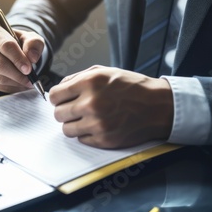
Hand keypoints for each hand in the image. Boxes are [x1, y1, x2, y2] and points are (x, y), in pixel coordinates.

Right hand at [0, 23, 44, 93]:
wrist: (13, 52)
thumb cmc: (21, 44)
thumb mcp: (31, 39)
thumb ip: (34, 44)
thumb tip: (32, 57)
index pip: (6, 46)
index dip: (18, 59)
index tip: (29, 69)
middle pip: (0, 64)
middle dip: (18, 74)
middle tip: (30, 79)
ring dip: (16, 82)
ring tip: (28, 81)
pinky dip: (11, 88)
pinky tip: (19, 84)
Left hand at [49, 65, 173, 148]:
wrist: (157, 106)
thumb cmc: (131, 87)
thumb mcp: (105, 71)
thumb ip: (78, 77)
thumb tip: (60, 88)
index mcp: (89, 83)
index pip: (54, 95)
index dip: (58, 97)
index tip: (63, 99)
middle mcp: (91, 103)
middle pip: (58, 114)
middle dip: (64, 111)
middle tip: (76, 109)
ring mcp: (97, 124)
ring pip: (66, 130)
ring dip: (74, 124)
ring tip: (87, 118)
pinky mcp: (104, 140)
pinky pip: (81, 139)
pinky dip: (87, 134)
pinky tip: (99, 125)